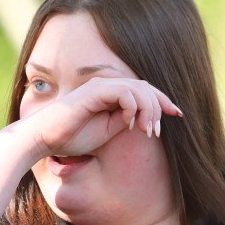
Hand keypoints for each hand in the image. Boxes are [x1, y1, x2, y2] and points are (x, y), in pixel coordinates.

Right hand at [20, 77, 182, 158]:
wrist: (45, 138)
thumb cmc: (71, 137)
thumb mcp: (107, 131)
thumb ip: (125, 121)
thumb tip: (144, 119)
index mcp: (112, 94)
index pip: (144, 91)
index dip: (163, 101)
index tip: (178, 114)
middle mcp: (108, 85)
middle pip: (146, 87)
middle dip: (159, 107)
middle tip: (155, 131)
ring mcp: (101, 86)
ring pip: (138, 88)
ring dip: (147, 109)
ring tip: (146, 130)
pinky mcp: (94, 91)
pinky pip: (123, 93)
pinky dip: (132, 107)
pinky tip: (128, 123)